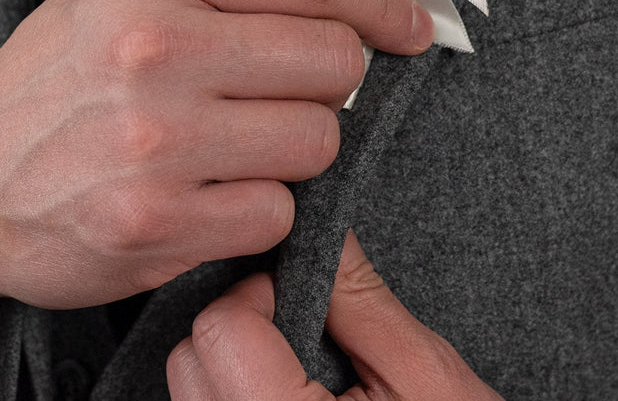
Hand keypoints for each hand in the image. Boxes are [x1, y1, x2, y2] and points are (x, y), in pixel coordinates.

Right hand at [0, 0, 429, 349]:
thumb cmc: (59, 76)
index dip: (382, 4)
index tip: (409, 25)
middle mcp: (156, 44)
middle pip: (333, 61)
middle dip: (330, 82)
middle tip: (290, 92)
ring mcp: (155, 138)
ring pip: (317, 142)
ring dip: (294, 150)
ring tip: (236, 144)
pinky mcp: (154, 223)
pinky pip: (277, 213)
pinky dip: (258, 208)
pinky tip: (208, 194)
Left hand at [166, 231, 502, 399]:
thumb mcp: (426, 376)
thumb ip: (362, 301)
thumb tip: (327, 233)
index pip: (222, 330)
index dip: (262, 293)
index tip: (305, 297)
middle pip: (191, 362)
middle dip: (242, 328)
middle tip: (307, 335)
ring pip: (190, 395)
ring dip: (234, 368)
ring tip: (302, 378)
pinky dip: (237, 399)